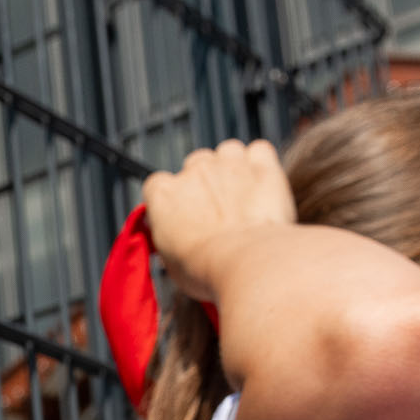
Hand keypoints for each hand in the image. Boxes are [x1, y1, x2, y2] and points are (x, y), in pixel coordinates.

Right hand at [140, 138, 296, 301]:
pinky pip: (259, 150)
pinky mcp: (262, 167)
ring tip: (242, 195)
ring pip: (228, 152)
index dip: (170, 199)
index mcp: (163, 194)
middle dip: (205, 182)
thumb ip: (167, 236)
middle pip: (196, 164)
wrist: (246, 262)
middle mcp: (193, 170)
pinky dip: (261, 163)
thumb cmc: (206, 269)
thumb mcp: (169, 260)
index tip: (180, 216)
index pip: (157, 185)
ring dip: (233, 167)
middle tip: (217, 210)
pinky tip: (263, 182)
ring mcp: (229, 164)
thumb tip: (172, 236)